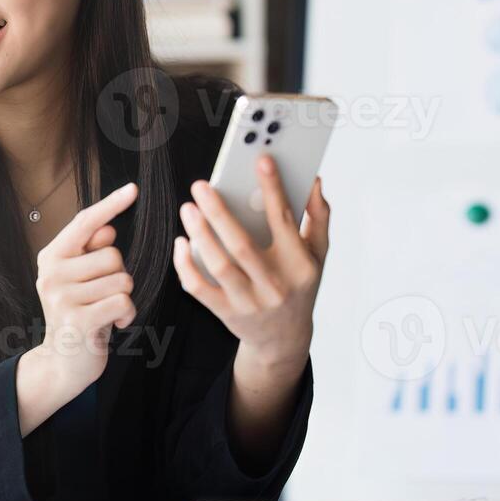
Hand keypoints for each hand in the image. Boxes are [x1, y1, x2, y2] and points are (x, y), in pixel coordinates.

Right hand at [16, 182, 138, 432]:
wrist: (61, 362)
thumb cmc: (78, 313)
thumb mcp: (79, 279)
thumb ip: (89, 252)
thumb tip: (108, 228)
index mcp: (52, 257)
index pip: (85, 222)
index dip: (111, 204)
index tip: (133, 189)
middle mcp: (52, 274)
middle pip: (113, 255)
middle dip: (120, 275)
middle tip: (103, 295)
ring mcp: (62, 298)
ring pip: (122, 279)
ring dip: (125, 297)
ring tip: (107, 311)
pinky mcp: (79, 321)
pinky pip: (123, 302)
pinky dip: (127, 314)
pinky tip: (115, 324)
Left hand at [172, 156, 329, 374]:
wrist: (284, 339)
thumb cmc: (298, 288)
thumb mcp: (317, 255)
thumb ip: (318, 217)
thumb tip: (315, 181)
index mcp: (299, 264)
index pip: (284, 221)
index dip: (273, 189)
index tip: (260, 161)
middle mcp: (274, 284)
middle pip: (242, 245)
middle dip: (219, 213)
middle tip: (201, 186)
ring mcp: (249, 302)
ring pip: (219, 266)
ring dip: (200, 235)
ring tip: (188, 209)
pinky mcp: (226, 313)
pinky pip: (199, 288)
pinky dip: (186, 265)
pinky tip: (181, 242)